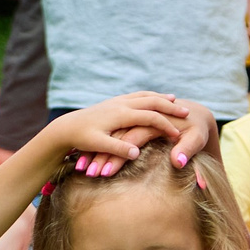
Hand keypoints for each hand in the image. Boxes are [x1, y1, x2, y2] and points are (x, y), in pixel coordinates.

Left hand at [47, 93, 194, 176]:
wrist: (63, 128)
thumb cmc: (80, 138)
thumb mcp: (96, 145)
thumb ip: (117, 149)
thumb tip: (135, 154)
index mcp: (120, 114)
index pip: (150, 117)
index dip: (166, 125)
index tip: (179, 134)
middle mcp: (120, 104)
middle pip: (151, 101)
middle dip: (170, 107)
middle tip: (187, 112)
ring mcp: (116, 101)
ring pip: (144, 95)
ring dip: (160, 98)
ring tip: (175, 100)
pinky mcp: (112, 102)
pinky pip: (135, 95)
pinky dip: (148, 96)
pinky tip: (152, 99)